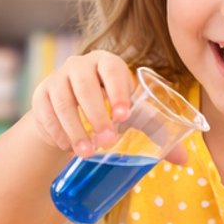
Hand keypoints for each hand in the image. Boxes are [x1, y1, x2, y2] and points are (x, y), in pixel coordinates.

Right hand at [27, 50, 187, 164]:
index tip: (124, 117)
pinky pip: (43, 111)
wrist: (72, 113)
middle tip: (107, 142)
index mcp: (107, 63)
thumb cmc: (109, 110)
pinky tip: (66, 147)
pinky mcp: (40, 95)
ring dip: (74, 127)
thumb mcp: (130, 116)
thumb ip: (154, 131)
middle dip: (95, 114)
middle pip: (83, 83)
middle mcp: (80, 65)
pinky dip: (56, 130)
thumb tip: (183, 160)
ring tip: (86, 153)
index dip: (118, 90)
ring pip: (62, 100)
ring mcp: (57, 79)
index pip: (112, 69)